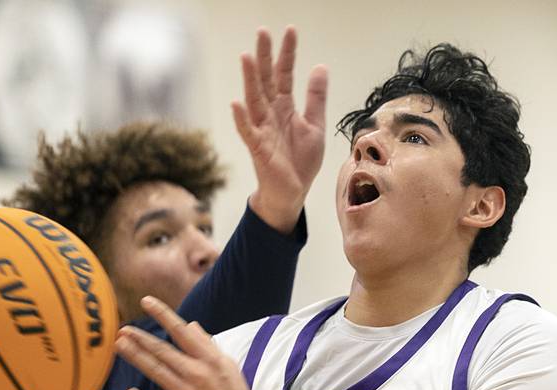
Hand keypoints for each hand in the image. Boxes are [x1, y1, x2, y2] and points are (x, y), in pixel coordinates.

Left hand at [115, 297, 266, 389]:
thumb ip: (207, 344)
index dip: (162, 315)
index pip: (181, 331)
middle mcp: (197, 373)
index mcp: (209, 359)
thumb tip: (190, 325)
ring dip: (136, 357)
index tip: (146, 302)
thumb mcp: (227, 364)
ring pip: (156, 371)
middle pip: (162, 351)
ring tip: (119, 345)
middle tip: (123, 329)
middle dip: (140, 338)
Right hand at [233, 26, 327, 231]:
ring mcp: (262, 130)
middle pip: (266, 81)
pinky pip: (247, 131)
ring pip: (254, 100)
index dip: (287, 54)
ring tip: (246, 58)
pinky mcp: (258, 148)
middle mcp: (271, 114)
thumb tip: (320, 66)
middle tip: (262, 32)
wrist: (293, 192)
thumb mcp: (315, 125)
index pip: (284, 75)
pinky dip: (241, 119)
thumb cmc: (301, 161)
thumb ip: (316, 98)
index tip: (289, 31)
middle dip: (264, 57)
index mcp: (285, 107)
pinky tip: (236, 103)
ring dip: (250, 80)